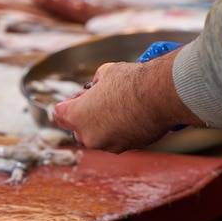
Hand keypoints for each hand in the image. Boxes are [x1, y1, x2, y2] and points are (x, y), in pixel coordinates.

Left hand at [53, 50, 204, 152]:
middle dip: (86, 116)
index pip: (59, 114)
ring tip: (121, 106)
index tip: (81, 96)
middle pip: (78, 129)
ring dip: (105, 124)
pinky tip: (133, 115)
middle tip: (100, 101)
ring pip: (99, 136)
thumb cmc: (132, 82)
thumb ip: (96, 83)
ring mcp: (107, 144)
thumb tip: (98, 85)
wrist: (162, 95)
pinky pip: (117, 139)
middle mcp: (88, 136)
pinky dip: (121, 130)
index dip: (69, 103)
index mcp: (77, 116)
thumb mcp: (107, 72)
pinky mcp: (126, 147)